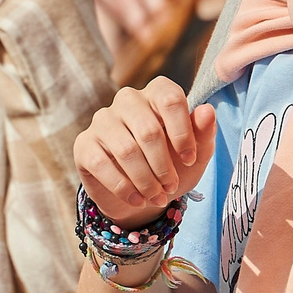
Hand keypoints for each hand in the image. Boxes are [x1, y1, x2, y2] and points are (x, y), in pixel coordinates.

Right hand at [74, 77, 216, 224]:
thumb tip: (207, 111)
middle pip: (148, 130)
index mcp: (157, 92)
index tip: (189, 159)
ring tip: (157, 197)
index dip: (183, 133)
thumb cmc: (173, 165)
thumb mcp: (196, 154)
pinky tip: (137, 200)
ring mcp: (102, 119)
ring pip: (126, 150)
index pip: (170, 98)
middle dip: (163, 166)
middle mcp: (128, 99)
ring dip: (145, 181)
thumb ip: (204, 132)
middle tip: (170, 187)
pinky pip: (102, 164)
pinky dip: (123, 188)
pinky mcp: (84, 143)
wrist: (142, 194)